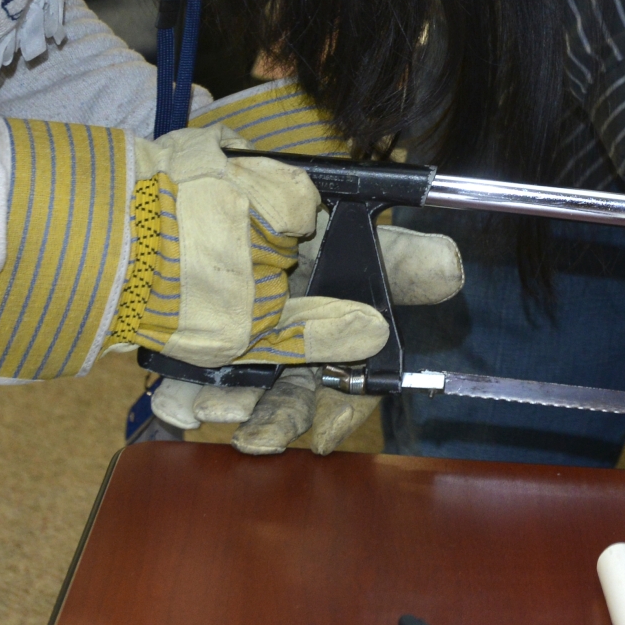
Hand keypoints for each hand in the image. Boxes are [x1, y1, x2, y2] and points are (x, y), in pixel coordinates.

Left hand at [152, 202, 470, 454]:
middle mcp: (294, 340)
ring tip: (205, 411)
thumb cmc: (297, 206)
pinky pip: (188, 374)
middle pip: (294, 392)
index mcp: (338, 323)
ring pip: (241, 388)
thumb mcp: (352, 223)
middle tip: (258, 439)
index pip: (353, 379)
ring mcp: (240, 339)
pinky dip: (180, 391)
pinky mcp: (192, 335)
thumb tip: (452, 267)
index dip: (341, 411)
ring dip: (227, 404)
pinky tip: (171, 404)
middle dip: (277, 418)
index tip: (321, 437)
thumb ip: (400, 256)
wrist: (200, 184)